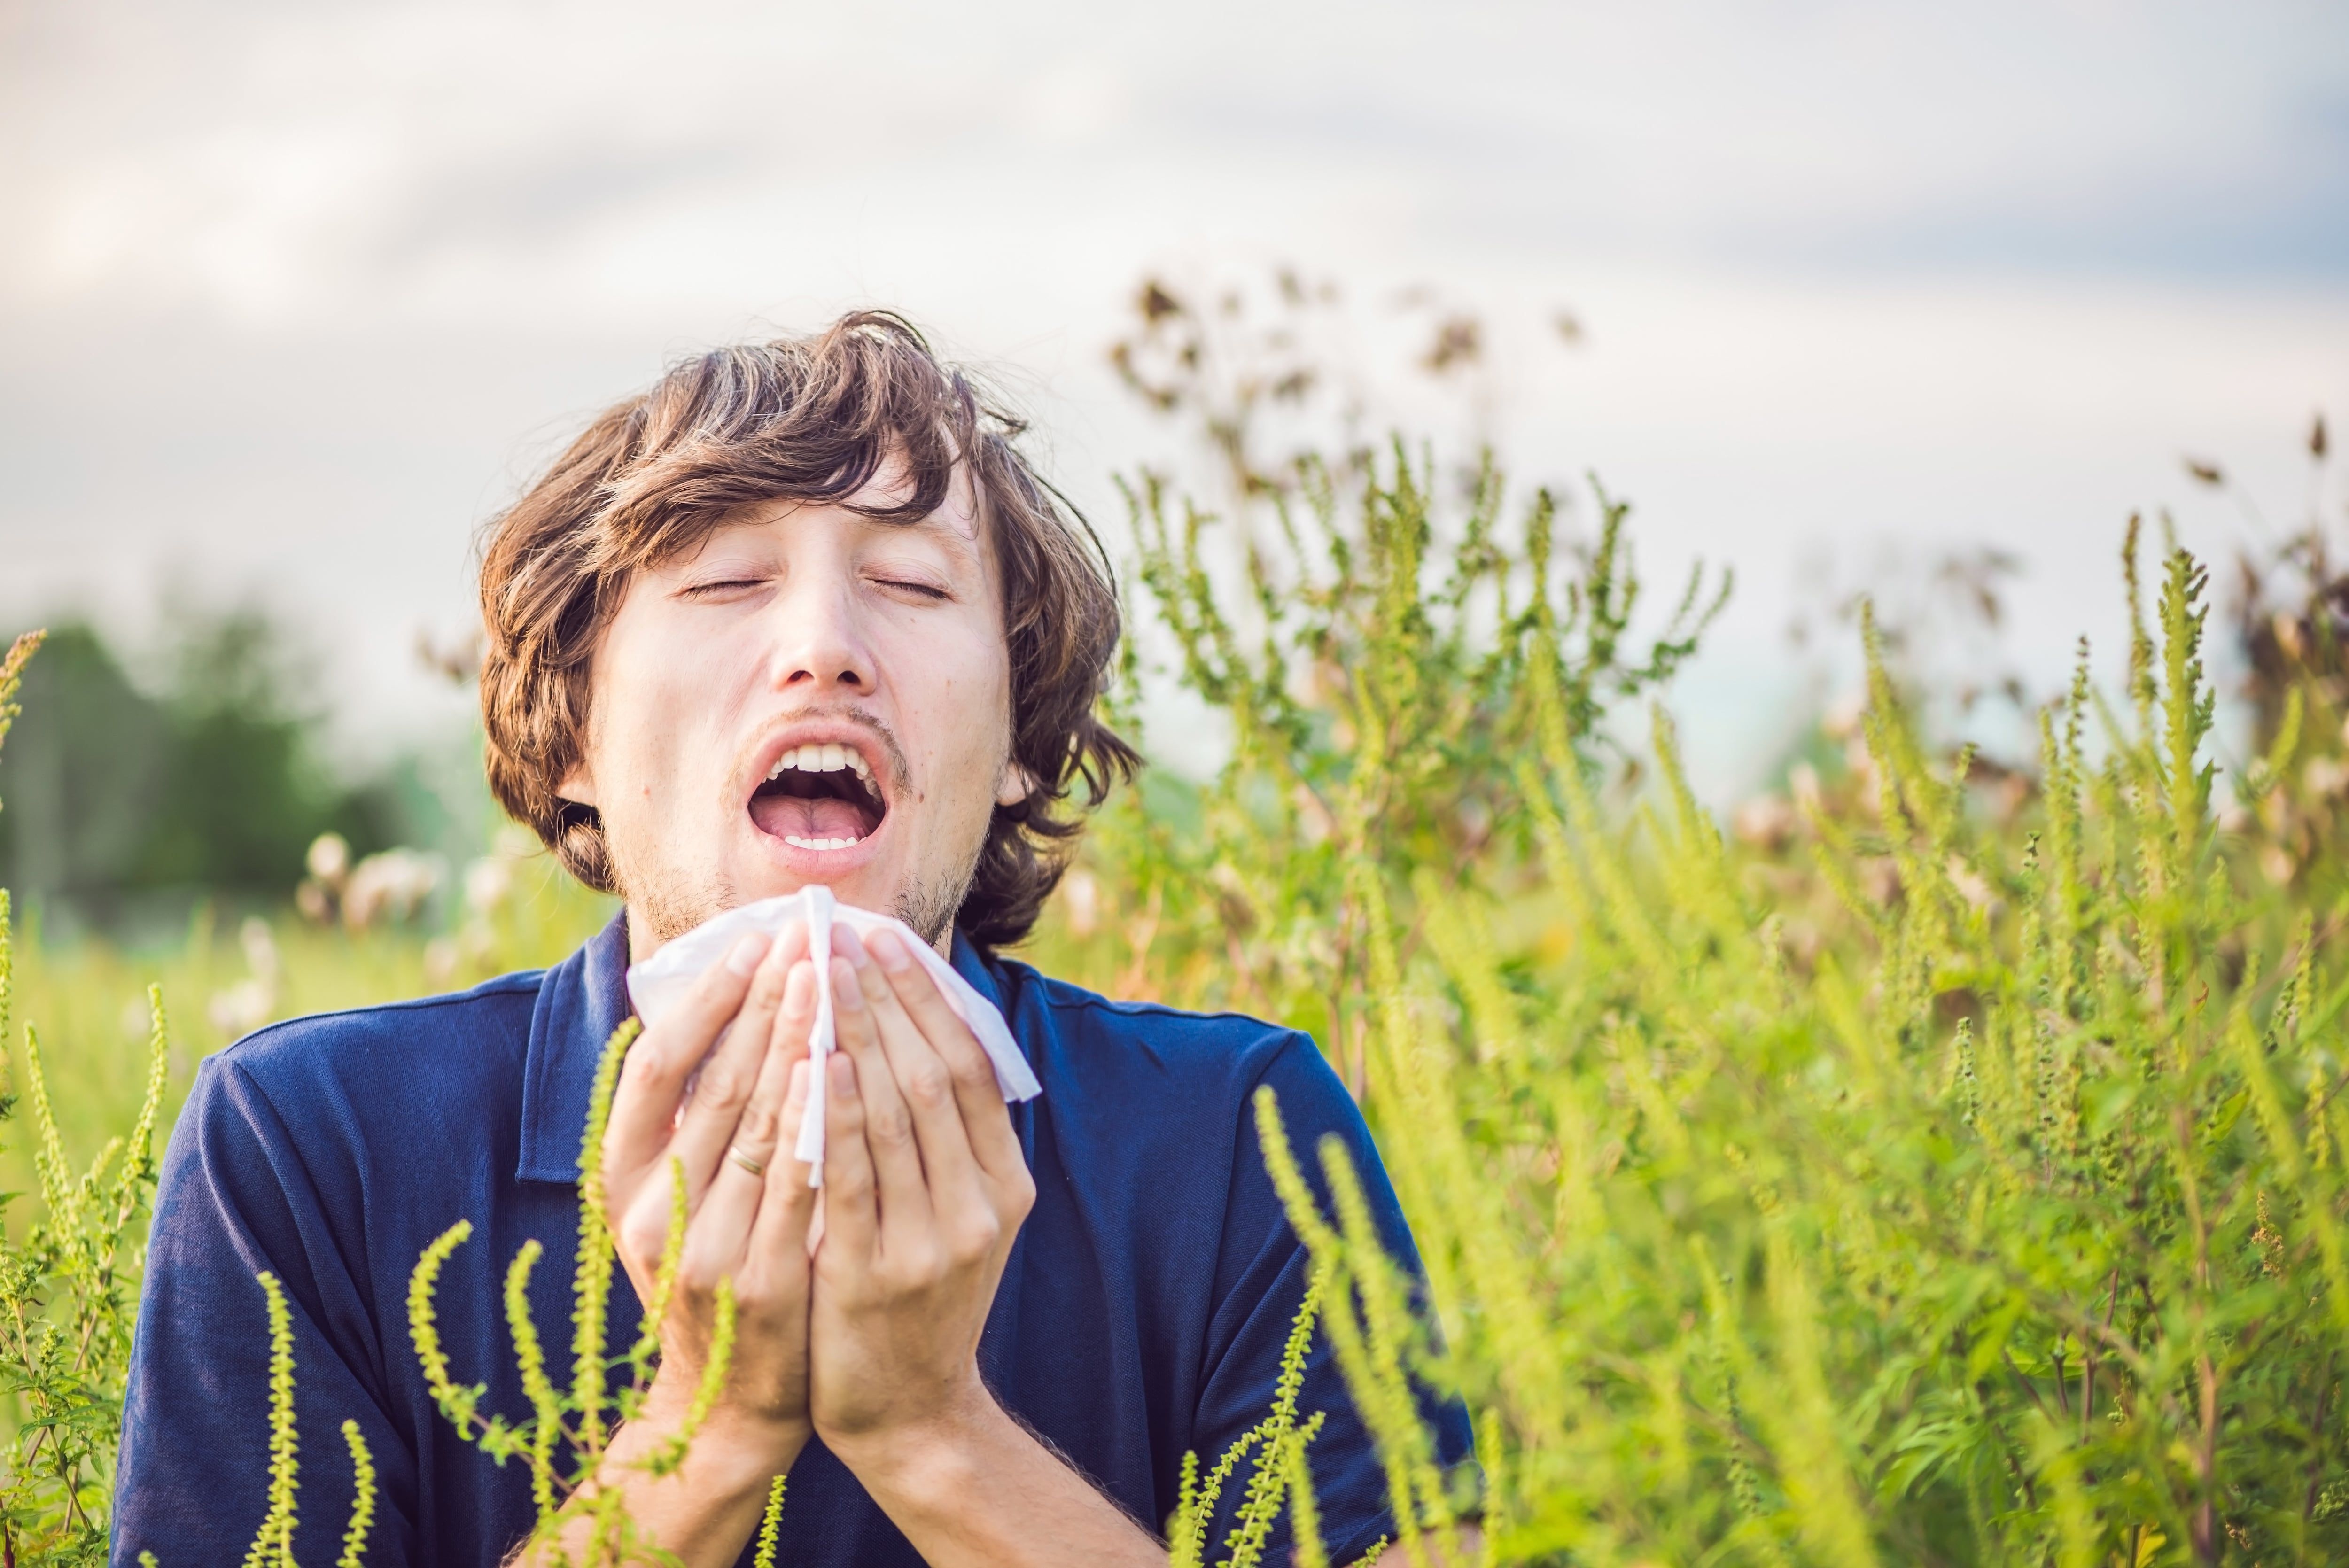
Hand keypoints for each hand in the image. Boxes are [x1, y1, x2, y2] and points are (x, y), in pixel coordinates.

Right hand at [600, 922, 820, 1462]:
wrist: (728, 1404)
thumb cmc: (716, 1272)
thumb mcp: (680, 1198)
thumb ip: (692, 1120)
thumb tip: (727, 1005)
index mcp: (620, 1179)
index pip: (655, 1066)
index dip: (705, 1000)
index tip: (751, 942)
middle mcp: (648, 1210)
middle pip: (713, 1083)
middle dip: (764, 1001)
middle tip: (806, 936)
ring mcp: (701, 1250)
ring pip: (755, 1125)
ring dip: (794, 1042)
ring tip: (829, 978)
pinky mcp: (757, 1284)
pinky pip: (795, 1187)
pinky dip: (816, 1123)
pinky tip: (839, 1070)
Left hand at [807, 925, 1035, 1454]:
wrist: (909, 1413)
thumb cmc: (919, 1301)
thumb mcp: (957, 1218)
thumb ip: (947, 1143)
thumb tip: (918, 1031)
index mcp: (1004, 1185)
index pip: (970, 1066)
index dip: (928, 998)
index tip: (885, 942)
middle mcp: (979, 1207)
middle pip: (931, 1077)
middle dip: (882, 999)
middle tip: (838, 938)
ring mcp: (931, 1243)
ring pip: (892, 1114)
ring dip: (853, 1035)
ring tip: (817, 975)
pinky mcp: (875, 1276)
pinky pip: (849, 1175)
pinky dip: (832, 1112)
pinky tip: (809, 1061)